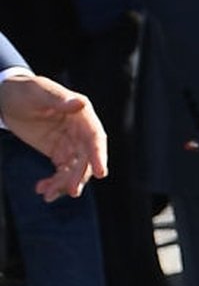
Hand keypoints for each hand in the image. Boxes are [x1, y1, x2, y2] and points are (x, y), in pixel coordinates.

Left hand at [0, 73, 107, 196]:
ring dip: (64, 184)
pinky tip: (41, 189)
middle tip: (71, 191)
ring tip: (48, 194)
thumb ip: (58, 99)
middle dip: (79, 176)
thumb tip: (79, 104)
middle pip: (86, 159)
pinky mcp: (59, 153)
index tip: (101, 173)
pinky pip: (61, 173)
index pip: (95, 137)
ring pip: (75, 170)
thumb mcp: (38, 92)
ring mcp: (70, 144)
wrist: (7, 98)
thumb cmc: (24, 90)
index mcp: (81, 114)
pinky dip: (54, 183)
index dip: (99, 155)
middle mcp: (80, 131)